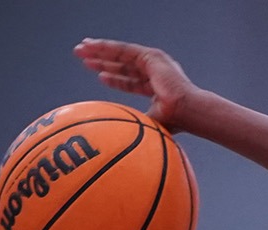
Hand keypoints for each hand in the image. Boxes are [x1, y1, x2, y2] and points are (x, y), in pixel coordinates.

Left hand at [73, 39, 198, 129]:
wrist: (186, 113)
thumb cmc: (174, 125)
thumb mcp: (148, 127)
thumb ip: (135, 128)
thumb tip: (119, 144)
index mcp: (158, 89)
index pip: (132, 82)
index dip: (115, 79)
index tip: (99, 76)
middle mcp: (156, 73)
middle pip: (123, 66)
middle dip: (102, 61)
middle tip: (84, 58)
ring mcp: (155, 63)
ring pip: (120, 55)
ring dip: (99, 51)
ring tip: (81, 49)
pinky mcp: (151, 56)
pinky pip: (123, 50)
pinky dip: (105, 48)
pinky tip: (91, 46)